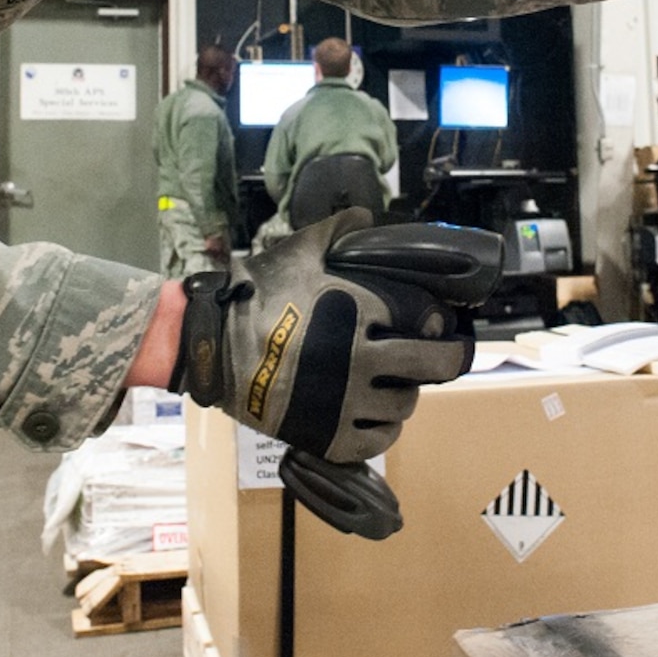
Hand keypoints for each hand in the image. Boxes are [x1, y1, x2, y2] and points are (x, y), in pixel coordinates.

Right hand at [170, 209, 499, 463]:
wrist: (212, 346)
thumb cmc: (257, 295)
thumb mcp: (299, 251)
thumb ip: (338, 231)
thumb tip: (365, 217)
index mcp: (361, 310)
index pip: (425, 316)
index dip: (437, 318)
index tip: (436, 321)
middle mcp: (361, 359)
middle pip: (433, 363)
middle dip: (445, 356)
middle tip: (443, 353)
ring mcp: (345, 402)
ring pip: (406, 403)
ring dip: (406, 390)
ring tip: (394, 381)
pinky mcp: (328, 436)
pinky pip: (379, 440)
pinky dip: (384, 427)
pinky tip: (376, 414)